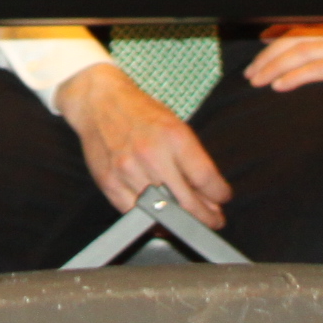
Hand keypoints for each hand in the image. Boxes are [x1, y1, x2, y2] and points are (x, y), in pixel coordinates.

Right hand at [52, 62, 230, 224]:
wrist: (99, 102)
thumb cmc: (141, 113)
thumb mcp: (176, 126)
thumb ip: (193, 160)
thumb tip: (210, 195)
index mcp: (174, 137)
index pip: (206, 179)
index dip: (219, 194)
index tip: (223, 199)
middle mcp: (151, 154)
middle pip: (187, 202)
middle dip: (206, 216)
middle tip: (213, 220)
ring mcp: (128, 170)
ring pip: (163, 212)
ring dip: (181, 221)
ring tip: (190, 219)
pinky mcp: (110, 182)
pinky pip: (136, 213)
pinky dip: (152, 219)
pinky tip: (162, 217)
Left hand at [244, 21, 322, 101]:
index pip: (306, 29)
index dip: (280, 35)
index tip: (262, 43)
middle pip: (295, 41)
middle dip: (268, 56)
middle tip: (250, 73)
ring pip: (300, 53)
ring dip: (273, 67)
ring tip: (256, 80)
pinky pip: (319, 70)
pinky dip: (295, 76)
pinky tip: (280, 86)